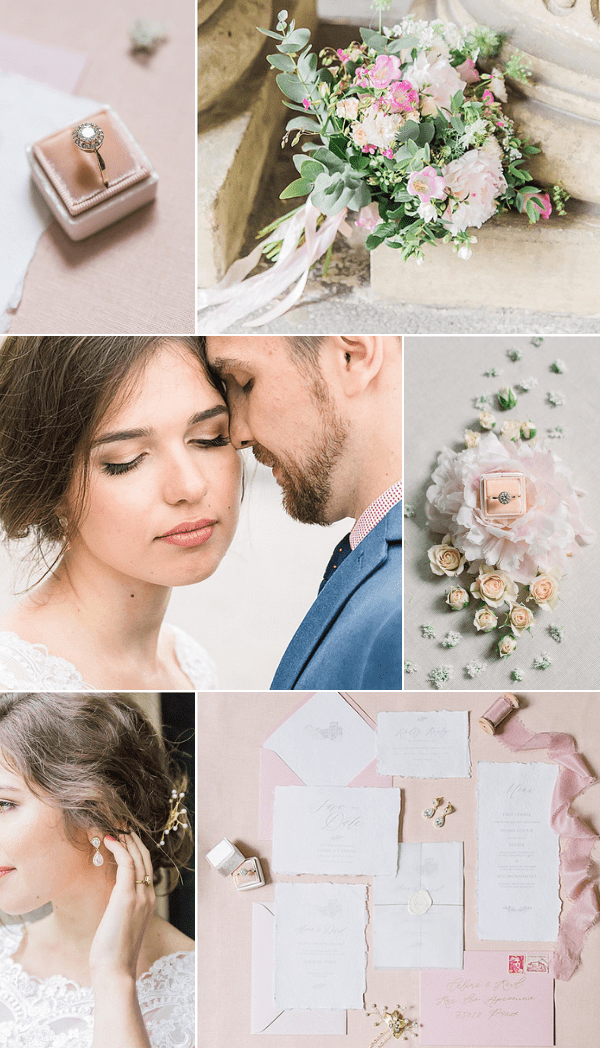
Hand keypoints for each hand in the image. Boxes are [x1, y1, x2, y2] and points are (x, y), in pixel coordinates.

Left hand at [89, 831, 155, 983]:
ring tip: (114, 826)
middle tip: (120, 823)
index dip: (136, 848)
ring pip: (137, 856)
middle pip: (145, 856)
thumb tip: (112, 896)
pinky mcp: (127, 896)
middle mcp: (148, 895)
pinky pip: (127, 863)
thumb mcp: (121, 924)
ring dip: (125, 838)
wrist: (115, 970)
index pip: (146, 866)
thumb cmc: (113, 952)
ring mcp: (140, 895)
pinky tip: (107, 840)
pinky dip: (118, 848)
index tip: (124, 835)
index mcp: (149, 902)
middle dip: (133, 837)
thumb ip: (122, 907)